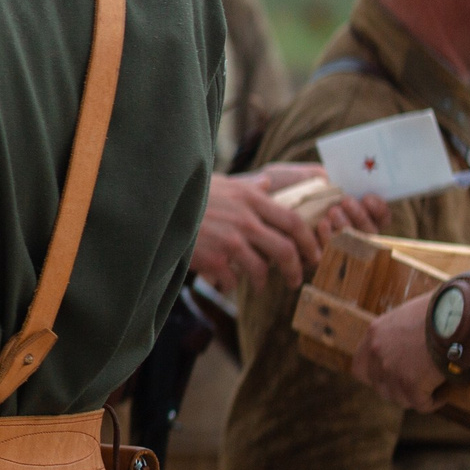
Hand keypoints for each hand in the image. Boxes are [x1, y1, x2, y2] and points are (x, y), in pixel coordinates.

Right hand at [192, 169, 326, 295]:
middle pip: (285, 250)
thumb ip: (248, 187)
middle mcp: (245, 220)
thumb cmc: (189, 193)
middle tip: (295, 280)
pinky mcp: (212, 258)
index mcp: (251, 200)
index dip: (309, 241)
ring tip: (258, 286)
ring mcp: (229, 241)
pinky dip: (230, 284)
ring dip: (261, 282)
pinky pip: (231, 280)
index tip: (313, 254)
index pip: (294, 221)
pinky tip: (225, 282)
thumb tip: (267, 183)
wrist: (157, 205)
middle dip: (295, 269)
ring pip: (260, 270)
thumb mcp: (223, 183)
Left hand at [354, 298, 448, 410]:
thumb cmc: (442, 310)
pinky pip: (421, 405)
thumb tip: (405, 349)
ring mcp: (391, 371)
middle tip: (417, 384)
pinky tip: (443, 394)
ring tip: (432, 387)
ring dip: (415, 396)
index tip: (391, 378)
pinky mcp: (411, 385)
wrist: (461, 316)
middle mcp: (377, 353)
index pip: (360, 367)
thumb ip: (398, 334)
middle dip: (397, 388)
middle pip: (380, 386)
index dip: (376, 376)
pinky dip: (433, 402)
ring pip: (400, 398)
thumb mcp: (409, 316)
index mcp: (375, 333)